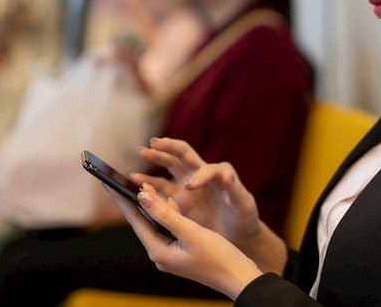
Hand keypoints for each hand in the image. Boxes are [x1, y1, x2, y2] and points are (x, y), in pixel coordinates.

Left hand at [105, 183, 261, 298]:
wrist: (239, 278)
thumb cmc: (218, 256)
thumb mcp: (190, 232)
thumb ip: (165, 213)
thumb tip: (142, 196)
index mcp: (158, 250)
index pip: (134, 219)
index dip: (120, 198)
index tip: (106, 181)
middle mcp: (160, 253)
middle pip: (141, 221)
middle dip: (129, 199)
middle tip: (114, 179)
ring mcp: (171, 253)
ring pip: (154, 223)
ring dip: (148, 203)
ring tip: (137, 184)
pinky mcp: (182, 251)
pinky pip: (168, 227)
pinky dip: (166, 211)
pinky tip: (166, 200)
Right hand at [132, 138, 288, 273]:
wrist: (238, 237)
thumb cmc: (244, 220)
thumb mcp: (244, 206)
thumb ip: (236, 191)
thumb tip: (227, 176)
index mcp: (218, 175)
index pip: (207, 168)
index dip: (200, 176)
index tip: (191, 188)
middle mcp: (201, 176)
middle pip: (183, 154)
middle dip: (169, 147)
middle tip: (154, 143)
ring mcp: (188, 187)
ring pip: (169, 167)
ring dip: (156, 158)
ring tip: (142, 153)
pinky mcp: (178, 200)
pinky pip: (161, 188)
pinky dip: (149, 183)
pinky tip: (136, 181)